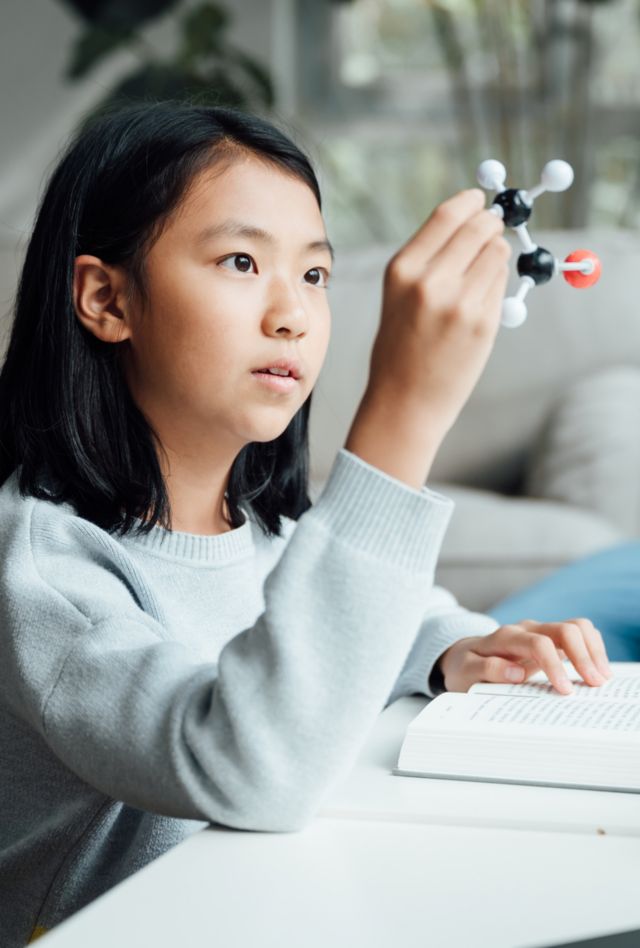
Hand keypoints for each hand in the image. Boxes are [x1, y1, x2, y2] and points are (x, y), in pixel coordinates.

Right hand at [345, 189, 510, 489]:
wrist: (405, 401)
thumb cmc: (401, 347)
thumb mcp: (398, 295)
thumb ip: (429, 257)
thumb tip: (471, 218)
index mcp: (402, 270)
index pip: (447, 215)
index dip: (470, 202)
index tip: (480, 200)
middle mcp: (430, 281)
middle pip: (478, 227)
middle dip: (491, 222)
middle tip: (494, 226)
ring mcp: (459, 302)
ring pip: (497, 252)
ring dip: (496, 254)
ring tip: (479, 275)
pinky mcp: (483, 323)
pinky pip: (502, 283)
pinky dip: (497, 281)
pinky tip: (480, 299)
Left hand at [438, 618, 611, 694]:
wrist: (464, 656)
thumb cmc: (466, 667)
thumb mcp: (465, 672)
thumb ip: (487, 669)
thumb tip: (516, 672)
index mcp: (506, 637)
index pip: (539, 644)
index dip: (554, 665)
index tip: (565, 691)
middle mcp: (527, 629)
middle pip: (565, 630)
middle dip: (583, 656)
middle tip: (595, 683)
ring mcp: (541, 632)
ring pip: (577, 627)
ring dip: (593, 650)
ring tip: (602, 678)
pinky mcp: (551, 639)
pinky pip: (580, 635)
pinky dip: (593, 649)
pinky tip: (598, 670)